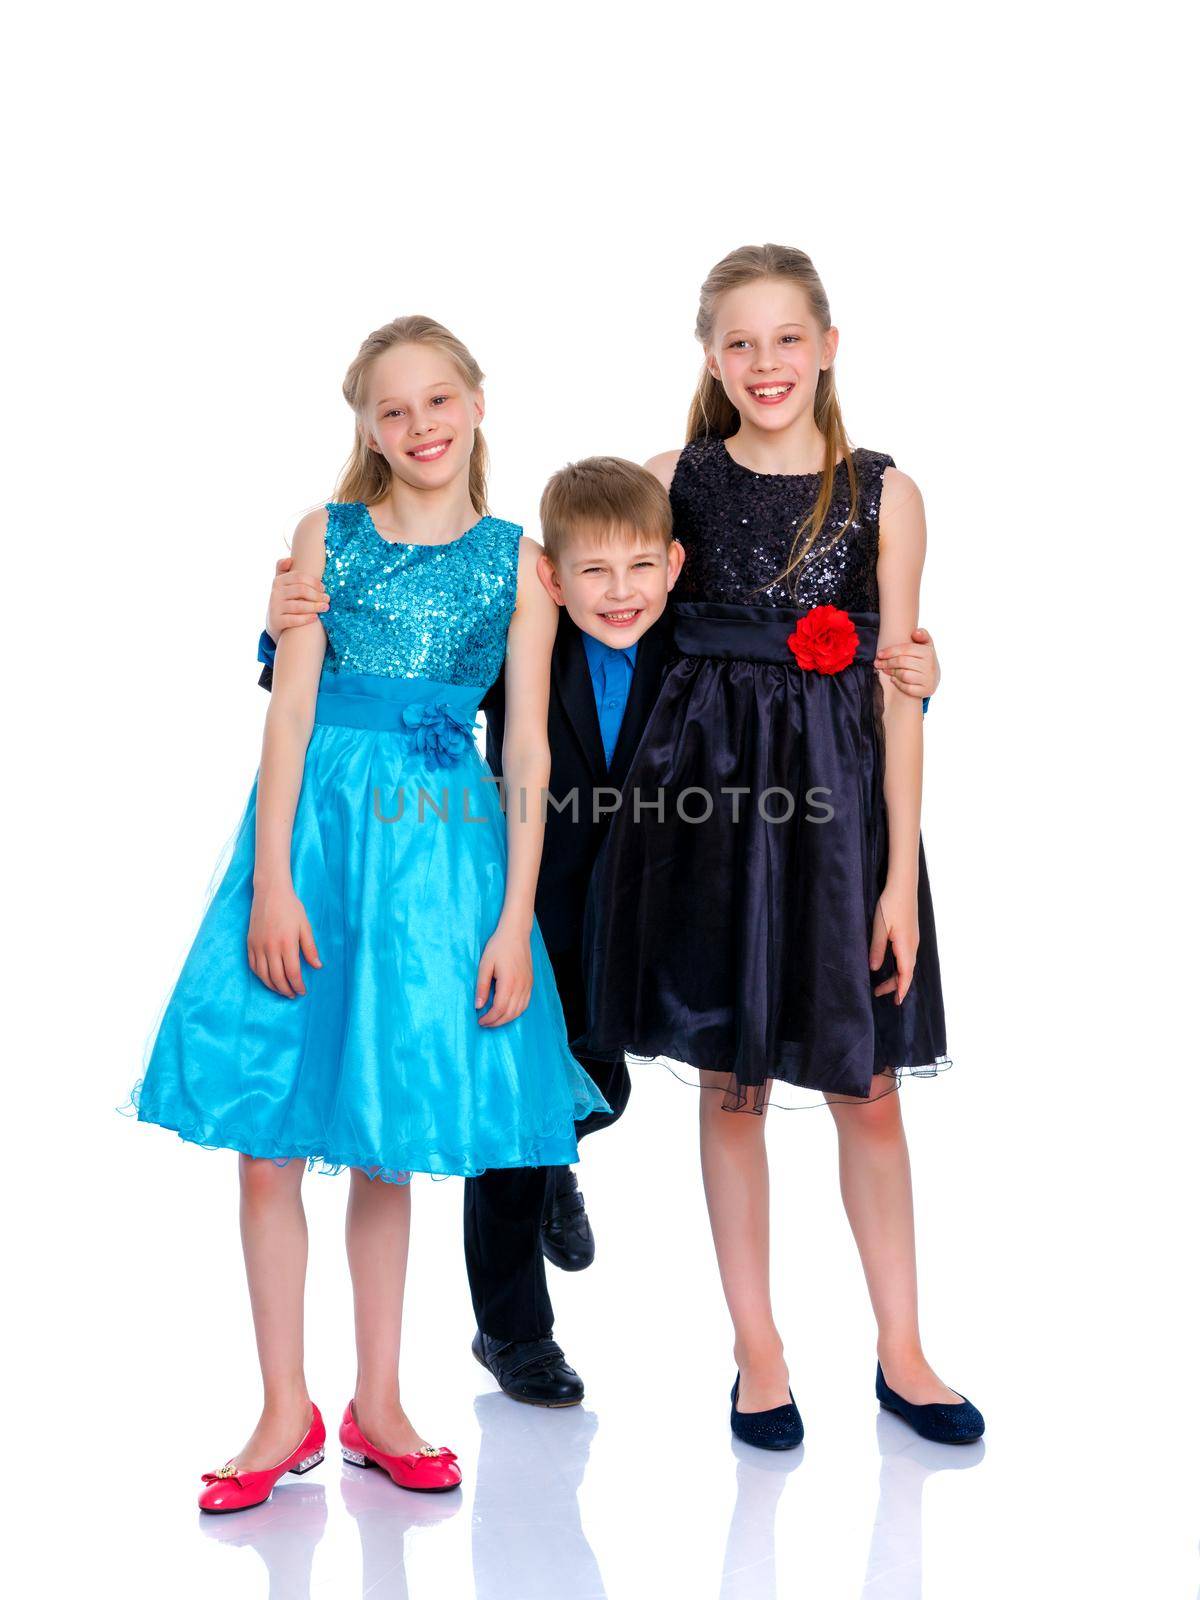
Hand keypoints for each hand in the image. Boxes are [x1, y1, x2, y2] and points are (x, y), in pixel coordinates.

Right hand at [248, 881, 321, 996]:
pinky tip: (268, 979)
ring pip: (263, 975)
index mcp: (287, 943)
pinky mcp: (249, 943)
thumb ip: (310, 948)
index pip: (292, 972)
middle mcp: (270, 947)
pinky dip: (260, 976)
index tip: (302, 991)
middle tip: (293, 994)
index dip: (297, 985)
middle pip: (277, 977)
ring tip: (282, 990)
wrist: (270, 893)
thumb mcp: (305, 926)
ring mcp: (258, 946)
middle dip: (286, 990)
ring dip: (273, 986)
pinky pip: (253, 966)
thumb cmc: (291, 908)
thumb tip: (317, 966)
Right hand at [266, 554, 328, 639]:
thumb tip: (290, 559)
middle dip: (317, 595)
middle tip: (327, 599)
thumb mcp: (282, 583)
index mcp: (279, 580)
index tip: (323, 588)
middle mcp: (275, 592)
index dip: (314, 582)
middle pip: (301, 590)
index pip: (299, 577)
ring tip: (325, 607)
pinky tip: (315, 617)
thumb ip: (283, 568)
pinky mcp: (276, 621)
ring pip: (299, 606)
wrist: (274, 620)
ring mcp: (275, 607)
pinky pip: (293, 620)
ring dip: (315, 607)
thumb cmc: (284, 598)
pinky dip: (306, 618)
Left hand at [474, 919, 533, 1026]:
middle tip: (484, 1023)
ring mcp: (528, 985)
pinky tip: (507, 1012)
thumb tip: (478, 1006)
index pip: (499, 1009)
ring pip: (519, 1011)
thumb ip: (481, 987)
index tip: (479, 1020)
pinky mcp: (530, 983)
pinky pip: (525, 1004)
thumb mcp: (484, 965)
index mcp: (509, 982)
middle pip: (510, 1013)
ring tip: (494, 1020)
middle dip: (496, 1022)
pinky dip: (516, 1012)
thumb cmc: (498, 947)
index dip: (489, 1018)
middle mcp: (521, 986)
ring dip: (506, 1019)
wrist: (516, 934)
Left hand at [869, 882, 918, 1004]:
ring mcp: (913, 939)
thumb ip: (877, 949)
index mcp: (906, 946)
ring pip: (907, 963)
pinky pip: (907, 956)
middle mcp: (913, 945)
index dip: (900, 989)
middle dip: (895, 985)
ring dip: (898, 975)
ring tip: (885, 984)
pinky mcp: (911, 933)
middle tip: (880, 993)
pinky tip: (893, 965)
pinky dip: (900, 965)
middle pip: (906, 971)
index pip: (905, 974)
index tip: (895, 1001)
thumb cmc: (891, 904)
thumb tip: (875, 969)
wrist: (903, 885)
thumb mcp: (879, 927)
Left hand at [874, 626, 939, 698]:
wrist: (934, 678)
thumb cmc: (924, 659)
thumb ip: (922, 635)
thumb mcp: (926, 645)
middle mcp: (929, 665)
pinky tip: (893, 679)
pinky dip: (898, 684)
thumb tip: (915, 632)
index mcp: (928, 652)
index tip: (879, 654)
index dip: (890, 651)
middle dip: (888, 662)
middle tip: (878, 663)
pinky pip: (908, 688)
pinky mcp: (925, 690)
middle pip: (903, 662)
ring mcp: (928, 679)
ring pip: (904, 675)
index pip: (906, 649)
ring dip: (892, 672)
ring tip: (885, 670)